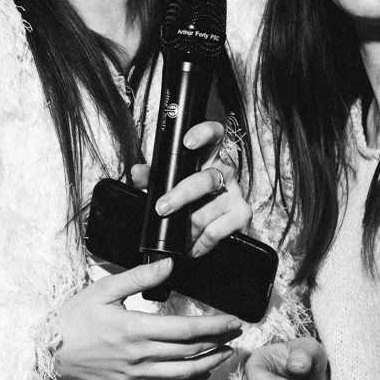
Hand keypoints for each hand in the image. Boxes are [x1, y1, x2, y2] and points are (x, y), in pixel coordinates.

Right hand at [55, 257, 243, 379]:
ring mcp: (136, 375)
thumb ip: (139, 277)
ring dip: (210, 364)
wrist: (48, 353)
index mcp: (134, 329)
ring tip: (225, 354)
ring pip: (184, 375)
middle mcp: (139, 356)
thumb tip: (168, 265)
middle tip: (236, 334)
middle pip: (191, 352)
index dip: (215, 326)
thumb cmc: (73, 318)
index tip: (233, 321)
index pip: (186, 330)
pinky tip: (199, 376)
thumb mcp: (103, 289)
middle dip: (219, 342)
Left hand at [127, 120, 249, 256]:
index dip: (203, 134)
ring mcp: (236, 193)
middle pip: (205, 180)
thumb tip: (137, 172)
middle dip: (180, 196)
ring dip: (187, 228)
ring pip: (206, 211)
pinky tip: (194, 246)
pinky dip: (200, 242)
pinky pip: (215, 231)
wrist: (217, 232)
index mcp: (208, 158)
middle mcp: (225, 172)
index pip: (213, 134)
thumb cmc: (191, 201)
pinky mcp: (242, 215)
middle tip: (162, 208)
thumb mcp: (169, 185)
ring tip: (180, 235)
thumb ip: (153, 177)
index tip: (188, 142)